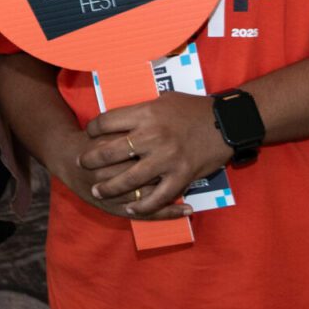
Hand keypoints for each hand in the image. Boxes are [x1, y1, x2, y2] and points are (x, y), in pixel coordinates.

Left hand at [67, 92, 230, 220]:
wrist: (226, 123)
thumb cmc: (193, 108)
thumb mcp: (163, 99)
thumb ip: (141, 109)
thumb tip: (120, 115)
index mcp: (146, 113)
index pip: (107, 122)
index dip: (94, 128)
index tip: (89, 133)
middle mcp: (153, 136)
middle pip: (111, 151)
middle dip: (92, 159)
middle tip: (83, 163)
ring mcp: (167, 158)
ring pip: (129, 179)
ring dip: (110, 187)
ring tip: (98, 190)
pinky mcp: (181, 176)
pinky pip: (157, 197)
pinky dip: (142, 206)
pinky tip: (130, 209)